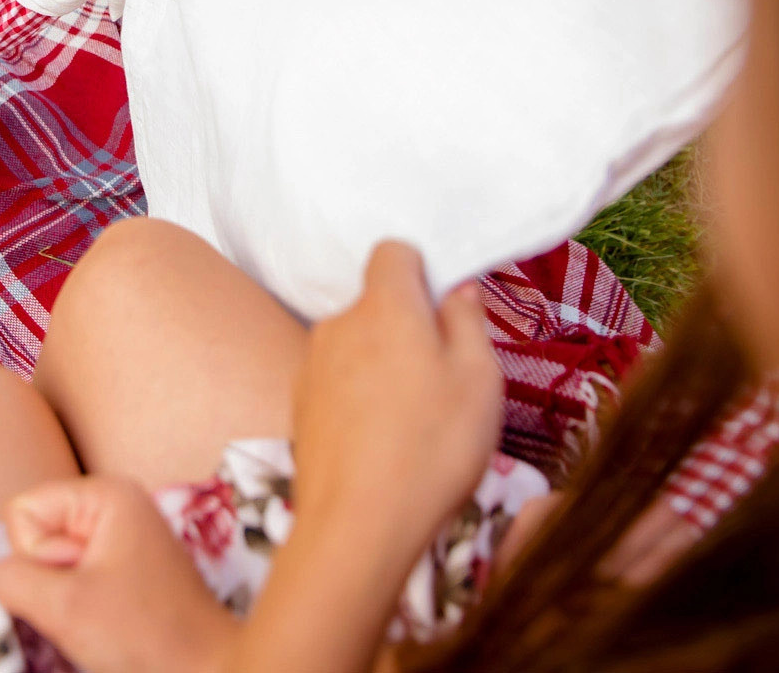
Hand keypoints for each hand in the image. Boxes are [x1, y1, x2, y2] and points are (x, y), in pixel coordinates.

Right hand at [0, 475, 236, 672]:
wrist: (205, 672)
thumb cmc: (144, 636)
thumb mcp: (63, 606)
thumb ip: (11, 579)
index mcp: (106, 494)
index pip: (23, 511)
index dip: (36, 556)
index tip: (78, 581)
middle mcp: (115, 506)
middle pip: (37, 536)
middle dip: (51, 580)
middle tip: (93, 604)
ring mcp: (122, 539)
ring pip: (51, 566)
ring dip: (63, 600)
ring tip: (102, 619)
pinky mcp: (125, 571)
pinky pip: (73, 582)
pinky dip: (79, 609)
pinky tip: (107, 626)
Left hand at [290, 241, 502, 569]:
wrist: (356, 527)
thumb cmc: (429, 449)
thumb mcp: (478, 380)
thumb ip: (468, 322)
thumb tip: (456, 291)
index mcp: (384, 307)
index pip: (393, 252)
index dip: (423, 271)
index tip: (447, 311)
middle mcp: (337, 326)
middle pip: (376, 305)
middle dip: (408, 328)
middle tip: (443, 378)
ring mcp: (311, 367)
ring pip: (357, 347)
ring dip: (383, 367)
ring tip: (415, 421)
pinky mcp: (300, 408)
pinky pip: (339, 385)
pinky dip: (360, 401)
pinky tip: (383, 443)